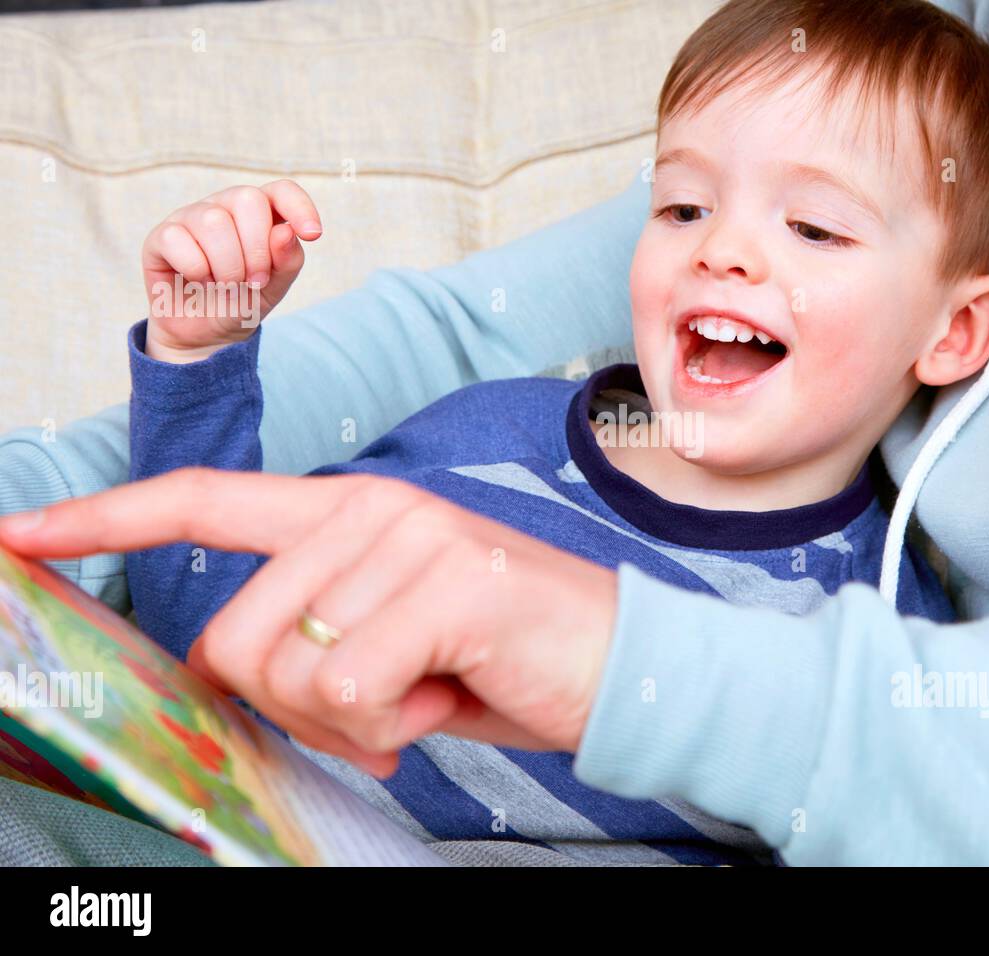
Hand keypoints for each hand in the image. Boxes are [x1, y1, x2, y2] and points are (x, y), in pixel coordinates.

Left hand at [0, 469, 618, 776]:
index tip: (20, 537)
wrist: (621, 662)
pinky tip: (450, 693)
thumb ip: (306, 639)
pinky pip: (350, 687)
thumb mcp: (386, 644)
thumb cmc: (496, 658)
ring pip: (289, 668)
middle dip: (290, 706)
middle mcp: (370, 506)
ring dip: (349, 716)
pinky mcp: (447, 583)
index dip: (107, 519)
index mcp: (348, 512)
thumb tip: (228, 674)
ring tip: (423, 691)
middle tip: (376, 707)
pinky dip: (393, 721)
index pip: (207, 502)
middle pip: (234, 637)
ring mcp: (409, 537)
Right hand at [141, 181, 321, 362]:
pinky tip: (198, 281)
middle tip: (255, 281)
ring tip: (227, 285)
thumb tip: (286, 232)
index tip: (313, 235)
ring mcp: (191, 218)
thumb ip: (287, 261)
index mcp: (259, 214)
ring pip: (214, 221)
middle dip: (258, 249)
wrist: (206, 335)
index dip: (299, 207)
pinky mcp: (162, 236)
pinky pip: (179, 240)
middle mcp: (225, 207)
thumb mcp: (275, 287)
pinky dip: (196, 270)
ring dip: (228, 266)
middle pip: (248, 199)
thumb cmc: (243, 302)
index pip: (282, 190)